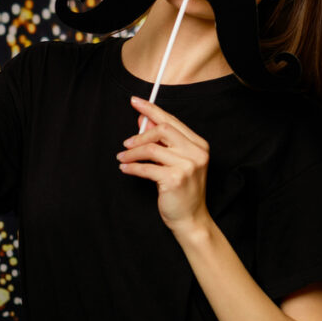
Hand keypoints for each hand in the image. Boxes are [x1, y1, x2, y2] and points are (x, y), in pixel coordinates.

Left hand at [117, 96, 211, 235]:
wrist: (191, 219)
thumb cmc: (182, 190)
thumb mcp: (174, 162)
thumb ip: (162, 140)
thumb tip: (143, 119)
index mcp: (199, 144)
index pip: (172, 120)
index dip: (152, 109)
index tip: (135, 101)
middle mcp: (196, 152)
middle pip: (163, 129)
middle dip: (140, 134)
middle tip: (126, 143)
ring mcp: (188, 166)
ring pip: (152, 149)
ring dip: (132, 153)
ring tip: (122, 157)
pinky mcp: (175, 179)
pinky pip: (146, 168)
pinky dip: (132, 167)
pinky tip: (125, 168)